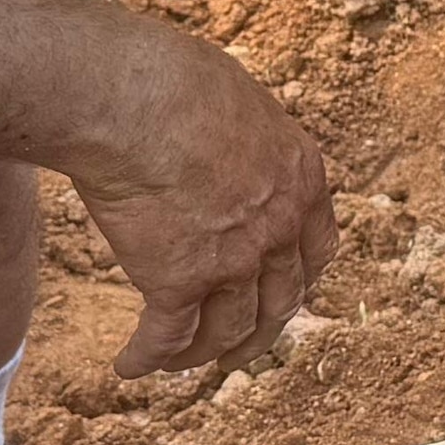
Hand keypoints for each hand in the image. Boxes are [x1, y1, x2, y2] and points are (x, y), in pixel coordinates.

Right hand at [70, 39, 341, 374]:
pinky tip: (128, 366)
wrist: (132, 95)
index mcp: (302, 177)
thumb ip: (240, 134)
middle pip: (279, 302)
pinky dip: (147, 358)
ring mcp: (234, 261)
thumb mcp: (234, 98)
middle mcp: (279, 227)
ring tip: (175, 361)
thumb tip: (219, 134)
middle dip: (257, 333)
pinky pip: (166, 337)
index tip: (279, 296)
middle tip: (236, 350)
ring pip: (226, 330)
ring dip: (200, 353)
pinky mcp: (179, 282)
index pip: (316, 250)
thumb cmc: (170, 77)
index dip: (296, 281)